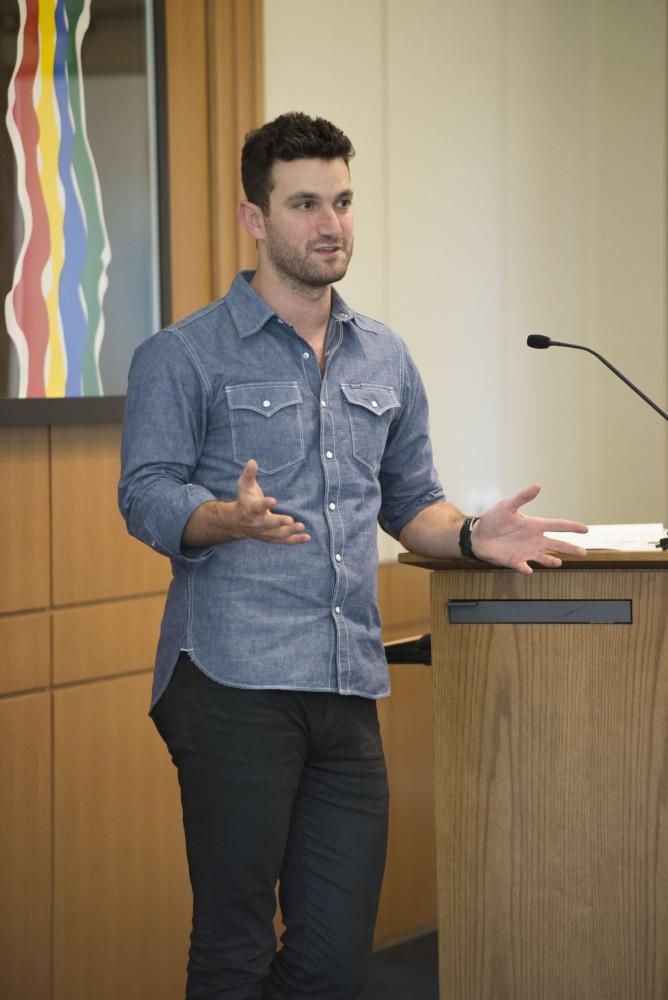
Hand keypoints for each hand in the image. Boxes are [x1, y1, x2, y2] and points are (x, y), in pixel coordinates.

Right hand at [182, 460, 310, 546]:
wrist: (236, 522)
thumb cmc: (244, 500)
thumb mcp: (243, 486)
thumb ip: (249, 474)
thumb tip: (252, 461)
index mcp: (250, 509)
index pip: (257, 507)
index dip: (265, 504)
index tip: (273, 500)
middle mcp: (257, 522)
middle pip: (268, 523)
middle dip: (279, 522)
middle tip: (290, 519)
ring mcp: (264, 532)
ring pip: (277, 534)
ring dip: (289, 532)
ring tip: (301, 526)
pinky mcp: (270, 537)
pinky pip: (283, 541)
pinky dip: (295, 540)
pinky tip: (307, 537)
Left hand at [472, 483, 587, 574]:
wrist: (478, 536)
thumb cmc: (493, 519)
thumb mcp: (507, 506)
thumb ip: (522, 497)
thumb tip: (538, 485)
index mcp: (534, 525)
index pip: (558, 525)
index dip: (572, 527)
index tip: (586, 529)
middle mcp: (534, 540)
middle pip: (557, 544)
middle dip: (570, 548)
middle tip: (584, 552)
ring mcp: (526, 551)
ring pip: (544, 558)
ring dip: (551, 561)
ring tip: (559, 563)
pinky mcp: (515, 561)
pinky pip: (524, 566)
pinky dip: (526, 569)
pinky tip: (529, 570)